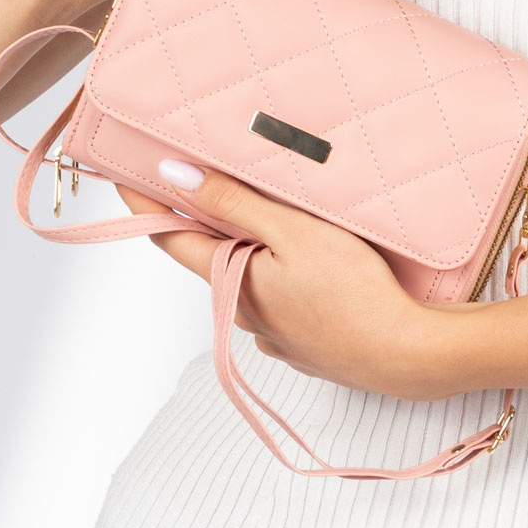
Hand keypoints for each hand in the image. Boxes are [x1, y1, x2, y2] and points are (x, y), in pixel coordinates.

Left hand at [112, 162, 442, 402]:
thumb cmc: (354, 291)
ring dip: (245, 243)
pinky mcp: (302, 341)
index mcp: (230, 279)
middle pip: (208, 253)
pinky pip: (275, 295)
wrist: (405, 354)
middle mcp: (241, 311)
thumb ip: (232, 202)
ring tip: (266, 207)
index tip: (123, 172)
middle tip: (203, 173)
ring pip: (245, 275)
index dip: (144, 202)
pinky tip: (306, 255)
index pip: (169, 235)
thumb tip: (174, 176)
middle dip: (202, 216)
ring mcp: (272, 331)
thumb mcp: (292, 230)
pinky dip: (276, 269)